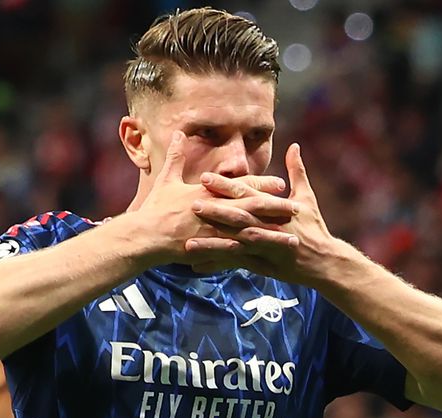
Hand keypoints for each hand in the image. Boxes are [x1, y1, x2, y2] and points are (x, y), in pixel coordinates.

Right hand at [138, 132, 298, 265]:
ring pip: (250, 232)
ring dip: (272, 235)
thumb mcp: (166, 179)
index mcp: (207, 191)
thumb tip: (178, 135)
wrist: (144, 235)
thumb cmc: (155, 208)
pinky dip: (252, 254)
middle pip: (252, 207)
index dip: (263, 185)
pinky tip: (268, 257)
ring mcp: (212, 230)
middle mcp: (214, 209)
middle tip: (297, 209)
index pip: (241, 186)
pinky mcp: (208, 248)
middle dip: (276, 208)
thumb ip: (176, 157)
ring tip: (292, 240)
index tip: (281, 183)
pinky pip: (235, 252)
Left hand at [186, 143, 334, 284]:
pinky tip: (196, 265)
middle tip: (191, 205)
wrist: (324, 261)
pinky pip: (235, 264)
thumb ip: (297, 171)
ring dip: (212, 242)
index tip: (204, 177)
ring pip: (234, 243)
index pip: (246, 193)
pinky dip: (217, 264)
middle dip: (215, 211)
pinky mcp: (261, 264)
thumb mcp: (306, 197)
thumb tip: (295, 146)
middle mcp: (267, 226)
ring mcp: (263, 246)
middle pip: (238, 217)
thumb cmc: (314, 227)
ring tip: (189, 242)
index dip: (225, 186)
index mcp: (275, 207)